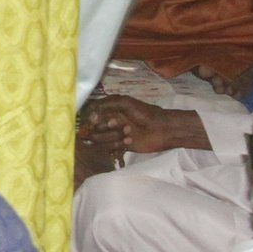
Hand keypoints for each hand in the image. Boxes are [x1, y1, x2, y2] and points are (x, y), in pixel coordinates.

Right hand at [78, 94, 213, 163]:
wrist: (162, 129)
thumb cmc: (145, 113)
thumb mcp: (124, 103)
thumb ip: (105, 105)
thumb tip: (90, 116)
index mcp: (108, 109)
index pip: (90, 114)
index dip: (91, 119)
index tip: (96, 121)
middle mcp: (108, 121)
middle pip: (93, 128)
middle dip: (104, 128)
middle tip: (117, 125)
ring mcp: (114, 134)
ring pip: (100, 139)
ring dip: (112, 136)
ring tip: (128, 132)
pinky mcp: (119, 146)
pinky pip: (109, 148)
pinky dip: (117, 145)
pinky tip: (129, 141)